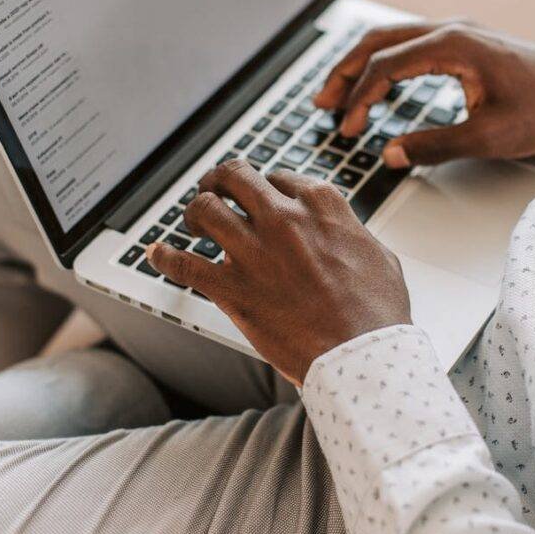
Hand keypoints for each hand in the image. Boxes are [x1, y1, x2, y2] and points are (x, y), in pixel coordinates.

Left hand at [147, 160, 410, 384]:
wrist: (361, 356)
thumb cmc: (377, 313)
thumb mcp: (378, 254)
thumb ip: (350, 232)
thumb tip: (341, 230)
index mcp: (320, 205)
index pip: (279, 177)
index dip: (267, 188)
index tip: (263, 201)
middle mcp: (283, 218)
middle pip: (235, 177)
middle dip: (220, 181)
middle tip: (214, 191)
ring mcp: (254, 252)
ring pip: (205, 209)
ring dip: (194, 212)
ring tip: (194, 223)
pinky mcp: (232, 289)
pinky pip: (185, 265)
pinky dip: (164, 257)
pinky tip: (155, 253)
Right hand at [315, 21, 534, 166]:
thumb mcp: (488, 137)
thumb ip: (434, 147)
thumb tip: (389, 154)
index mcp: (454, 45)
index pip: (387, 65)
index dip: (360, 98)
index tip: (347, 128)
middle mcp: (450, 30)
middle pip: (378, 41)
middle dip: (344, 73)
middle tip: (320, 104)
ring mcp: (456, 33)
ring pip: (391, 40)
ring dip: (360, 65)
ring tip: (336, 97)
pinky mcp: (462, 43)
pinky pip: (409, 45)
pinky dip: (382, 63)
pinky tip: (376, 87)